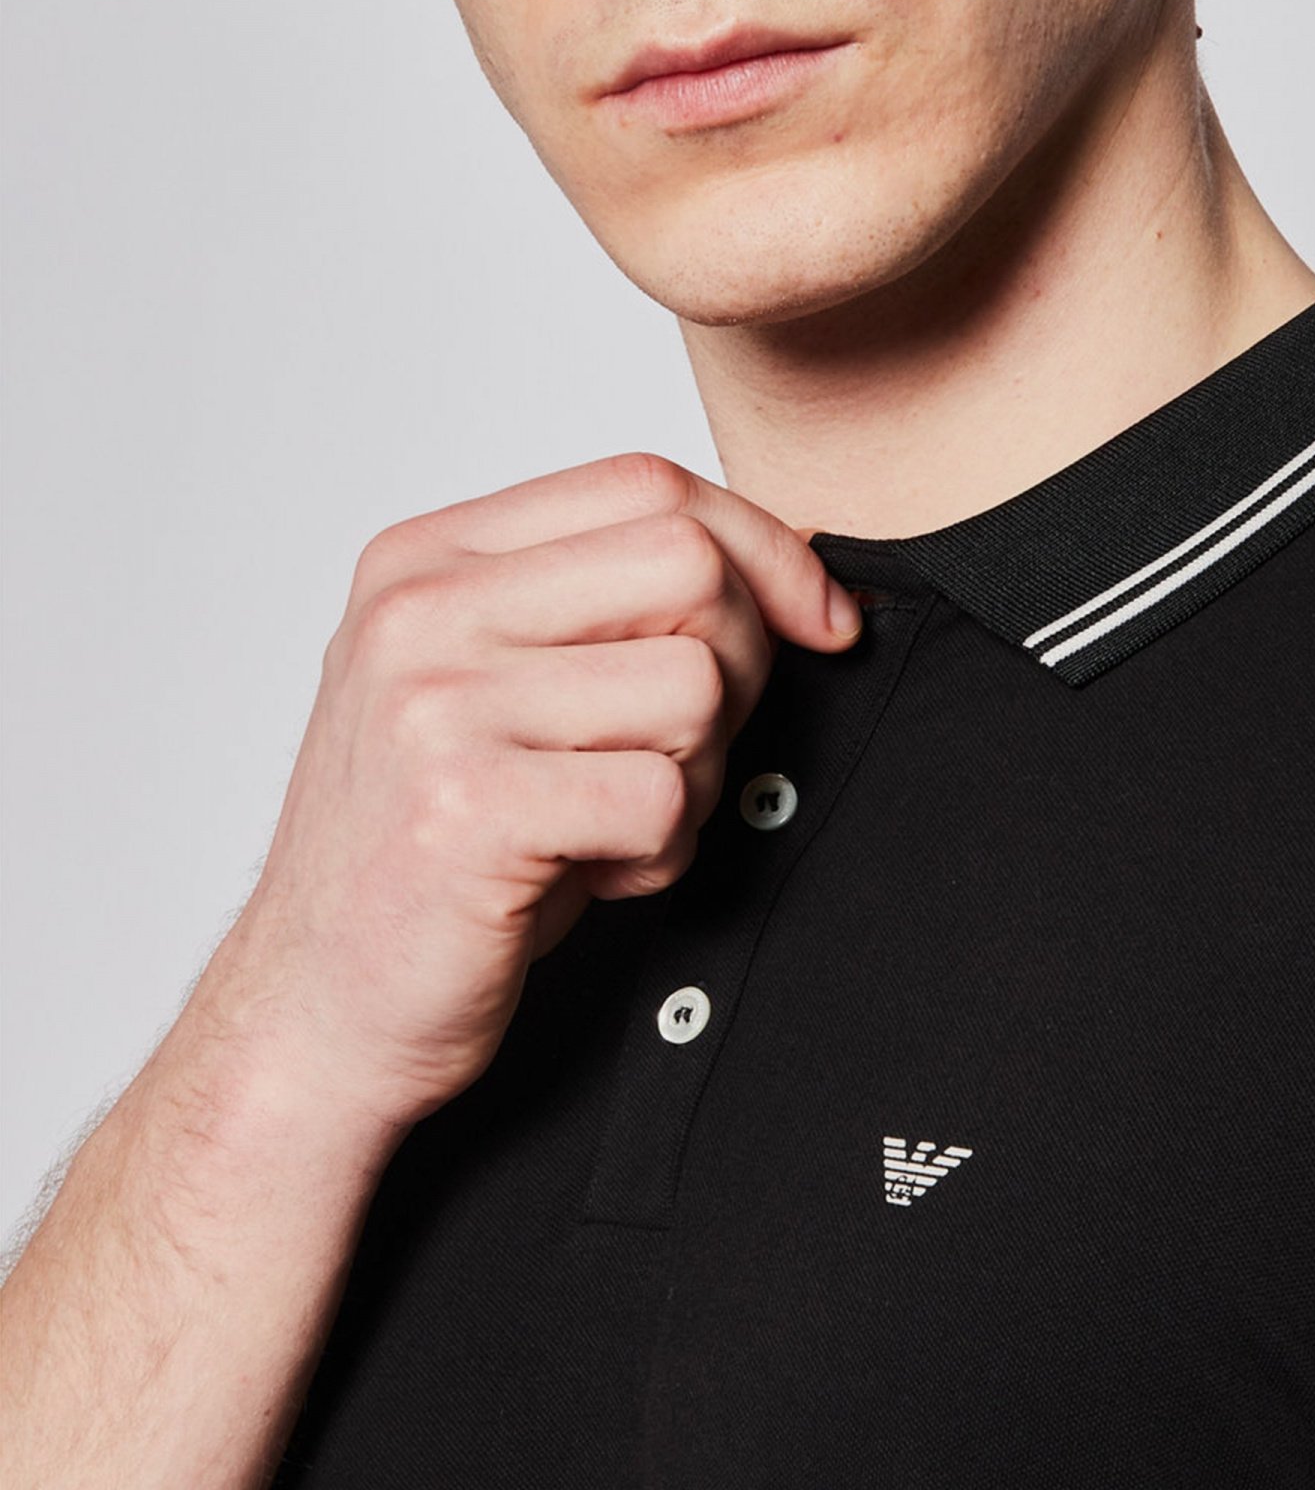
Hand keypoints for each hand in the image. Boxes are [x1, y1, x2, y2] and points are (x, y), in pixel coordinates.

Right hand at [197, 450, 859, 1136]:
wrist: (316, 1005)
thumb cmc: (433, 854)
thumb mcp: (496, 691)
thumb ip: (602, 611)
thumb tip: (791, 573)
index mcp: (427, 560)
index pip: (645, 484)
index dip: (766, 551)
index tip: (822, 621)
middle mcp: (421, 611)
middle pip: (688, 566)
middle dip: (742, 667)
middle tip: (687, 753)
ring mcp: (436, 702)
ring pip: (694, 687)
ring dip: (696, 779)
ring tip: (612, 825)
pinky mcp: (467, 805)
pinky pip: (661, 799)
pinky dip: (659, 855)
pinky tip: (589, 877)